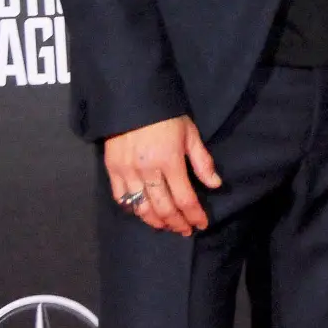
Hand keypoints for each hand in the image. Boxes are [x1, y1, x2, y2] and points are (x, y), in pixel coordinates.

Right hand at [104, 116, 221, 235]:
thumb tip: (215, 185)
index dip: (194, 215)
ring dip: (155, 221)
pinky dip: (132, 209)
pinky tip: (141, 211)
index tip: (201, 224)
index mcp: (170, 161)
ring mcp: (127, 171)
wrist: (133, 98)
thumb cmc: (166, 115)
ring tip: (166, 225)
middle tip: (184, 230)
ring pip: (141, 208)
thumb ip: (202, 161)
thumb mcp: (190, 132)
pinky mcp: (112, 169)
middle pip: (163, 208)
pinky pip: (121, 197)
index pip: (185, 199)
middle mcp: (147, 171)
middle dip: (176, 223)